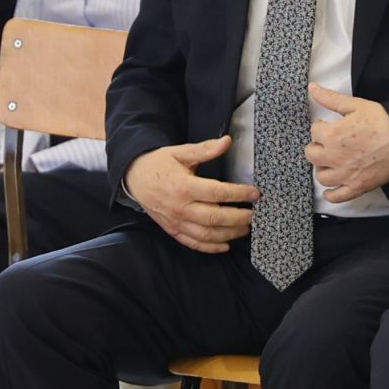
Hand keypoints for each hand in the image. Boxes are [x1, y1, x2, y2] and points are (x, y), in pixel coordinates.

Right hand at [124, 134, 260, 253]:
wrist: (133, 178)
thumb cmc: (158, 164)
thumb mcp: (180, 152)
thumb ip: (205, 149)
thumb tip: (227, 141)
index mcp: (183, 186)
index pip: (217, 192)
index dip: (239, 194)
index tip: (256, 193)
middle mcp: (180, 207)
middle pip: (215, 218)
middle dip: (239, 218)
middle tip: (255, 215)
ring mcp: (175, 221)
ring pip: (206, 234)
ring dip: (229, 234)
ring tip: (246, 228)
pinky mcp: (172, 229)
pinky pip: (193, 243)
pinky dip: (210, 247)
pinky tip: (226, 245)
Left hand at [305, 83, 388, 203]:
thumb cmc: (383, 120)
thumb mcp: (356, 104)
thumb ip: (330, 98)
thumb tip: (311, 88)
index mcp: (331, 134)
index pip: (314, 131)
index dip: (322, 127)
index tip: (330, 127)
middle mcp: (333, 156)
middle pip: (311, 154)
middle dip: (318, 148)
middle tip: (329, 144)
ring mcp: (345, 174)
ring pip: (321, 176)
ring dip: (323, 169)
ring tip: (333, 163)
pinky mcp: (357, 187)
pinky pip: (336, 196)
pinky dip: (331, 194)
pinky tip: (332, 188)